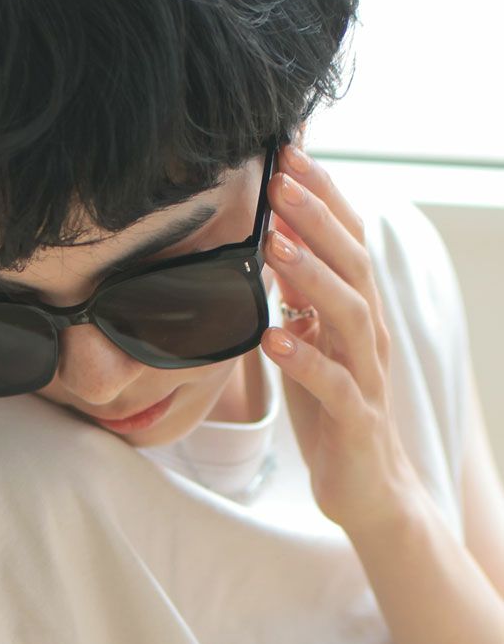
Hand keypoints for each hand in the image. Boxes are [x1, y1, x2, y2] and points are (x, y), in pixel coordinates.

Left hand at [260, 144, 425, 536]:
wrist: (369, 487)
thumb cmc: (333, 407)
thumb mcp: (314, 341)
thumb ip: (301, 297)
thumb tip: (274, 244)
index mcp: (357, 311)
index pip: (349, 242)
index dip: (324, 198)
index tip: (290, 156)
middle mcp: (369, 335)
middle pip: (353, 265)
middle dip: (317, 219)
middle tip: (282, 180)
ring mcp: (367, 375)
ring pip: (350, 315)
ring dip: (312, 275)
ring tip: (275, 244)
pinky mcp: (357, 419)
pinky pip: (334, 385)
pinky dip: (305, 359)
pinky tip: (275, 336)